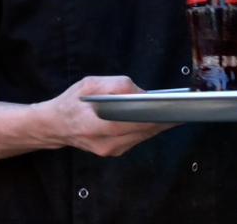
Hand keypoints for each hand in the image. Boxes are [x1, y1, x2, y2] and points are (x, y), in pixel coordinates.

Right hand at [40, 76, 172, 157]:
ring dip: (158, 123)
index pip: (131, 122)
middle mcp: (105, 143)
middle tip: (182, 106)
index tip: (171, 106)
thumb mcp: (89, 84)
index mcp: (95, 125)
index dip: (153, 115)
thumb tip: (142, 92)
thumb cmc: (71, 102)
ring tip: (175, 110)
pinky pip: (137, 139)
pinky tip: (158, 117)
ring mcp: (110, 151)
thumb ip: (115, 85)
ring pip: (142, 136)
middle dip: (162, 118)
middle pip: (142, 131)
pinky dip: (147, 127)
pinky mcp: (114, 152)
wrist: (54, 126)